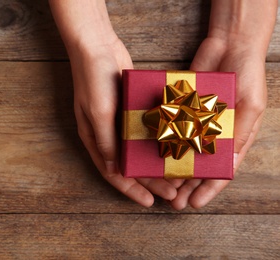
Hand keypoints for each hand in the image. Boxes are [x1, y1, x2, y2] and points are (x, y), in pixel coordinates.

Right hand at [70, 38, 176, 206]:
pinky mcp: (130, 109)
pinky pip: (144, 131)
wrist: (97, 47)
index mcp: (94, 138)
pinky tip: (172, 146)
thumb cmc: (92, 79)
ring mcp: (118, 122)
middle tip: (172, 192)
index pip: (113, 172)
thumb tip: (115, 170)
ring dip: (155, 163)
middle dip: (149, 180)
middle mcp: (106, 134)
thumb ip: (107, 141)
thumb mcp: (98, 112)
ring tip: (176, 175)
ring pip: (138, 150)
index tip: (149, 202)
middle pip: (129, 164)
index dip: (130, 189)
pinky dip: (156, 141)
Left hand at [170, 36, 267, 209]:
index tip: (195, 203)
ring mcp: (196, 123)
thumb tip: (229, 160)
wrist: (230, 43)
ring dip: (172, 170)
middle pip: (198, 167)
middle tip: (173, 202)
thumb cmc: (248, 74)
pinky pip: (171, 129)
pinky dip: (164, 142)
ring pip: (182, 152)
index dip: (209, 189)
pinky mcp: (181, 109)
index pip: (221, 170)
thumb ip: (239, 131)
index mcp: (235, 138)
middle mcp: (213, 134)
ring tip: (160, 186)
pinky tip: (153, 155)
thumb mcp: (250, 104)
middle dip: (187, 186)